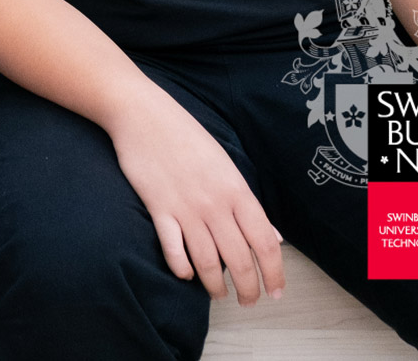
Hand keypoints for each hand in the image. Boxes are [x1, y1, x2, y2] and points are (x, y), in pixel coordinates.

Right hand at [110, 92, 284, 304]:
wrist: (142, 115)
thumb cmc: (186, 137)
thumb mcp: (226, 165)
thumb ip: (248, 203)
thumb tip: (274, 236)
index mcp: (236, 191)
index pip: (264, 243)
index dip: (274, 274)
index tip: (275, 292)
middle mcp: (214, 204)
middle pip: (238, 259)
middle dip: (247, 288)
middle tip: (248, 301)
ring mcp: (185, 207)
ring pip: (206, 260)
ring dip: (214, 285)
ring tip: (218, 294)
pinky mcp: (157, 208)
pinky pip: (172, 249)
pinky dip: (180, 267)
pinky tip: (185, 274)